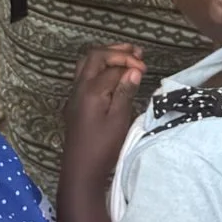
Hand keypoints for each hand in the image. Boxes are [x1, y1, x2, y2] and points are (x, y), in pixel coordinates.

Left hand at [61, 44, 145, 182]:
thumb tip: (134, 70)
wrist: (80, 170)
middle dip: (116, 51)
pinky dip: (99, 67)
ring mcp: (75, 94)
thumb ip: (125, 92)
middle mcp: (79, 87)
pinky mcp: (75, 102)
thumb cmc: (103, 147)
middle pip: (95, 56)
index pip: (112, 66)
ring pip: (87, 63)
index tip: (146, 69)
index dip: (130, 64)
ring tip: (126, 56)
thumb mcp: (119, 120)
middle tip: (137, 52)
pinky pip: (84, 74)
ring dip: (106, 56)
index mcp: (91, 90)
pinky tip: (111, 74)